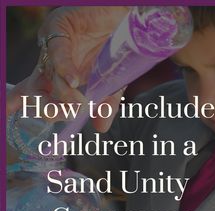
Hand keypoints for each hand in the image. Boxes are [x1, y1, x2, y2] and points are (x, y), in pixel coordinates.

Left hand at [37, 6, 128, 130]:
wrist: (128, 19)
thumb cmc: (115, 50)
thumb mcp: (110, 85)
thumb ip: (104, 106)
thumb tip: (101, 129)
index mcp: (57, 77)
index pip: (35, 95)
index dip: (28, 106)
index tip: (33, 115)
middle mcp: (50, 64)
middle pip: (35, 92)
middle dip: (48, 109)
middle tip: (68, 115)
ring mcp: (54, 47)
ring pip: (48, 77)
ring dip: (64, 96)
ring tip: (81, 104)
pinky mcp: (61, 26)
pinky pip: (58, 52)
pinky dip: (65, 69)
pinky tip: (75, 82)